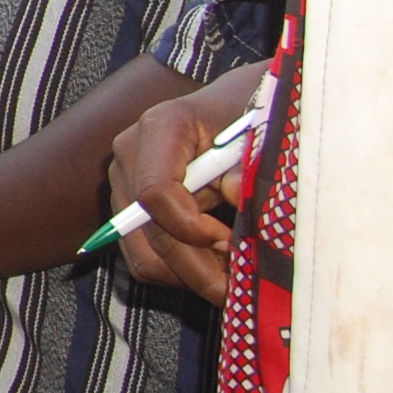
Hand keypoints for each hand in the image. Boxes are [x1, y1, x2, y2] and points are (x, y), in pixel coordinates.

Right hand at [103, 89, 245, 301]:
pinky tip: (220, 264)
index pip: (155, 193)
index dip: (192, 228)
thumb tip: (235, 201)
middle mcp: (132, 154)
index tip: (234, 242)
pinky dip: (183, 270)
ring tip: (234, 279)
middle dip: (198, 268)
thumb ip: (251, 167)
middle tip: (242, 288)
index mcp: (162, 127)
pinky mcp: (132, 205)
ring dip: (191, 275)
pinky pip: (147, 255)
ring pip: (144, 253)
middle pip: (148, 232)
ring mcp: (126, 181)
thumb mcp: (265, 133)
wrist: (241, 104)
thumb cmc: (256, 114)